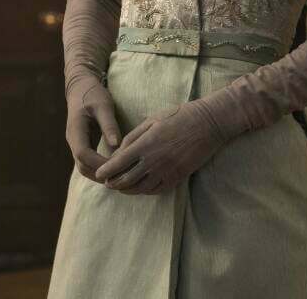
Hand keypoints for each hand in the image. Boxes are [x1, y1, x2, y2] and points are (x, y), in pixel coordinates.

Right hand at [65, 78, 121, 181]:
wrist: (81, 87)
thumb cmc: (93, 93)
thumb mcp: (104, 105)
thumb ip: (109, 125)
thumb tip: (116, 145)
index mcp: (76, 130)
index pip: (83, 154)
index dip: (99, 163)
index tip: (117, 166)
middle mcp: (73, 140)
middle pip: (82, 166)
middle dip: (100, 174)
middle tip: (121, 177)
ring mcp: (76, 143)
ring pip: (84, 166)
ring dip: (100, 173)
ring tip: (120, 176)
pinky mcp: (83, 144)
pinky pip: (89, 161)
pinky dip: (100, 167)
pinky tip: (116, 168)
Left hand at [94, 100, 227, 194]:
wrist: (208, 124)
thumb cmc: (179, 116)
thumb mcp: (152, 120)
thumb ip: (133, 136)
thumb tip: (119, 151)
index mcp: (145, 145)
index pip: (119, 163)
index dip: (106, 171)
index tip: (99, 174)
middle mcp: (154, 162)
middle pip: (126, 180)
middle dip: (114, 183)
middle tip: (107, 182)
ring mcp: (166, 172)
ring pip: (140, 189)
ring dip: (127, 190)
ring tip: (120, 187)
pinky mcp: (177, 177)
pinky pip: (156, 190)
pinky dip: (144, 191)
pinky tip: (140, 188)